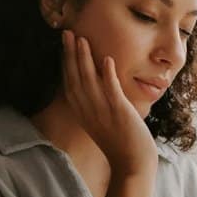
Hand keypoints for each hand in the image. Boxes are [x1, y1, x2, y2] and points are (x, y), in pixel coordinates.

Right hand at [61, 29, 157, 175]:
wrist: (132, 164)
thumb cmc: (120, 144)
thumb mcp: (100, 123)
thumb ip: (94, 106)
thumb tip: (95, 89)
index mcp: (82, 113)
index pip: (69, 83)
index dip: (66, 62)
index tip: (64, 44)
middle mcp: (88, 111)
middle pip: (75, 78)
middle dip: (70, 54)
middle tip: (67, 33)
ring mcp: (103, 112)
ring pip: (90, 81)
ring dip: (85, 59)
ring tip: (82, 39)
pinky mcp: (119, 113)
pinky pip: (111, 91)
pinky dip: (108, 75)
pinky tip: (106, 59)